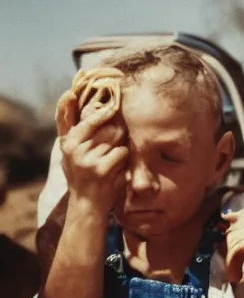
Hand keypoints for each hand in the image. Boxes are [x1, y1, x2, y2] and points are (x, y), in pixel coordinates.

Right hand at [56, 90, 126, 213]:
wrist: (87, 203)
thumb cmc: (81, 173)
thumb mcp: (70, 151)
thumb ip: (71, 126)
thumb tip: (71, 94)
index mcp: (66, 143)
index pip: (77, 119)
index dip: (88, 108)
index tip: (93, 98)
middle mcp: (73, 148)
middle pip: (106, 128)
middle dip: (115, 134)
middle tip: (111, 148)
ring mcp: (87, 158)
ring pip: (116, 139)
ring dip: (120, 148)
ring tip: (110, 161)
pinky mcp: (101, 169)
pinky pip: (122, 153)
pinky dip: (124, 160)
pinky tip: (116, 170)